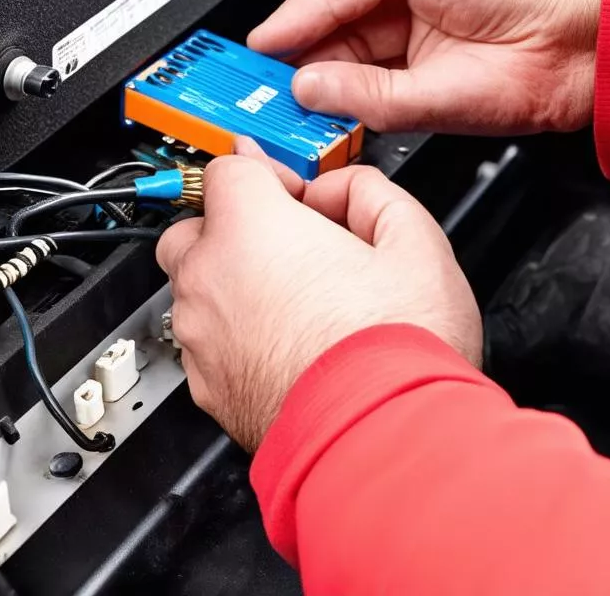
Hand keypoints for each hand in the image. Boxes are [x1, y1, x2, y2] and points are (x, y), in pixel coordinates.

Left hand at [156, 137, 480, 451]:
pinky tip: (291, 344)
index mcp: (252, 228)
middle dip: (235, 226)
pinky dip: (236, 335)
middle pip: (194, 227)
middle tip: (290, 243)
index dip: (268, 174)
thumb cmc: (397, 348)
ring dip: (234, 283)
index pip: (228, 168)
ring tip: (300, 301)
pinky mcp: (211, 390)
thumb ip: (368, 191)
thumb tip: (344, 191)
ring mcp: (204, 339)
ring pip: (197, 290)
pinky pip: (209, 343)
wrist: (385, 441)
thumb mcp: (415, 238)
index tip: (294, 191)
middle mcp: (211, 280)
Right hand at [248, 0, 606, 133]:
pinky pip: (376, 100)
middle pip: (329, 19)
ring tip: (278, 89)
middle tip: (257, 64)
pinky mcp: (437, 89)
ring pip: (347, 61)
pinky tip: (320, 105)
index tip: (259, 35)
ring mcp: (421, 42)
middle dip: (292, 40)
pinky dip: (346, 105)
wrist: (598, 23)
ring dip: (313, 76)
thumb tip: (303, 57)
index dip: (289, 3)